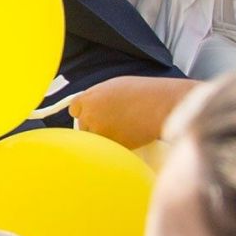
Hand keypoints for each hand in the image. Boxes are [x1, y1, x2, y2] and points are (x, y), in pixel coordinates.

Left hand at [66, 73, 194, 148]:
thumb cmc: (144, 92)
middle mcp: (90, 115)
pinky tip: (130, 135)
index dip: (84, 112)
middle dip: (94, 126)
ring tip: (124, 129)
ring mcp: (100, 131)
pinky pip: (109, 148)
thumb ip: (99, 97)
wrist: (161, 104)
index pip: (74, 109)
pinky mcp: (112, 145)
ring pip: (95, 140)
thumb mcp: (115, 87)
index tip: (91, 115)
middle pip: (83, 126)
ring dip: (104, 138)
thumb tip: (92, 106)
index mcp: (89, 97)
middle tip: (113, 124)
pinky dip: (117, 145)